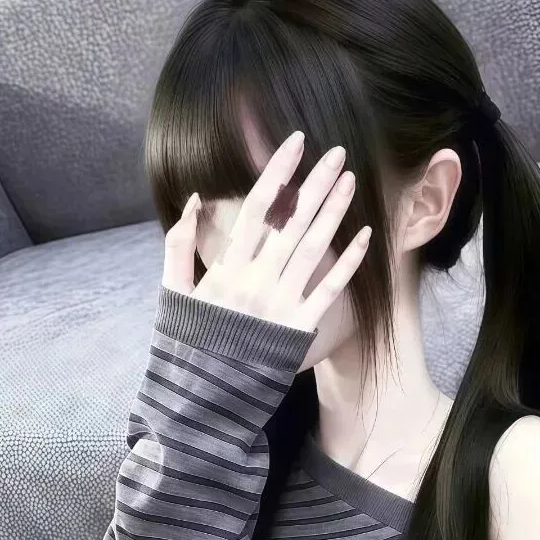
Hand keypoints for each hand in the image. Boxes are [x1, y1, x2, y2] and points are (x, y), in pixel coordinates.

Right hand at [162, 131, 372, 333]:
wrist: (205, 395)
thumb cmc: (189, 343)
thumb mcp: (174, 293)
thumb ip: (178, 246)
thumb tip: (192, 200)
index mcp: (227, 266)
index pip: (258, 207)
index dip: (278, 172)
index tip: (296, 144)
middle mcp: (257, 279)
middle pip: (293, 221)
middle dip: (316, 183)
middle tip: (337, 152)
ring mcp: (281, 303)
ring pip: (314, 248)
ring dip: (334, 212)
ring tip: (351, 180)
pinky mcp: (300, 327)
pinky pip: (329, 290)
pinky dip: (348, 262)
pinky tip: (365, 236)